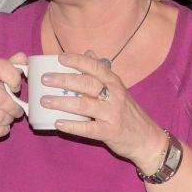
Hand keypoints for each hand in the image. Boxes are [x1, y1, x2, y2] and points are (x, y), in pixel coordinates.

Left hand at [36, 52, 170, 166]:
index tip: (60, 57)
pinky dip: (72, 125)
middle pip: (87, 84)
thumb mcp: (119, 90)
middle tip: (45, 79)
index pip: (96, 67)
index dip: (78, 61)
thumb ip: (103, 73)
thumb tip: (88, 53)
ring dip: (63, 102)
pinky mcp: (110, 132)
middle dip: (64, 80)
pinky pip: (88, 128)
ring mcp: (112, 114)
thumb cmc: (129, 113)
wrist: (147, 138)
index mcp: (115, 84)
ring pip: (85, 105)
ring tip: (44, 101)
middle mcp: (115, 96)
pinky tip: (57, 123)